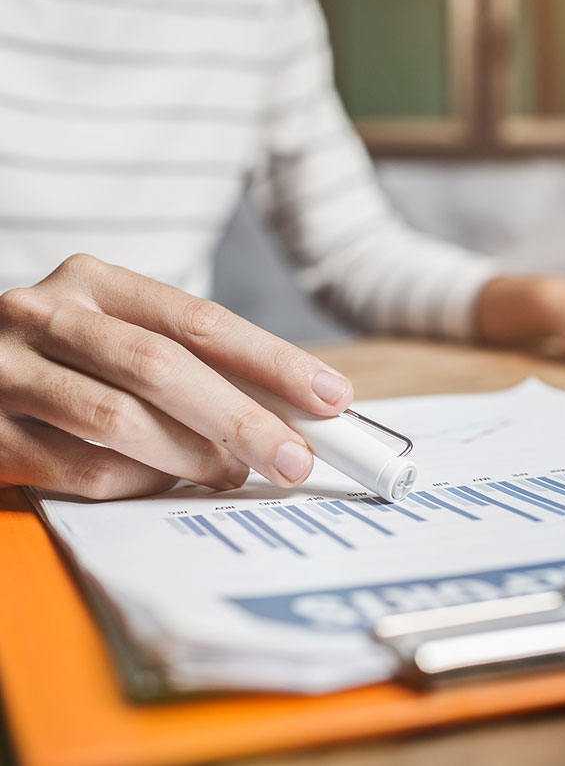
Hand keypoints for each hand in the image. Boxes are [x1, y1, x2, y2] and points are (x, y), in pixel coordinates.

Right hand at [0, 255, 353, 498]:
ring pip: (120, 421)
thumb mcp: (122, 337)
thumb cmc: (67, 360)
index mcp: (95, 282)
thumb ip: (193, 364)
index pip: (201, 320)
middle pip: (164, 368)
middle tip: (295, 458)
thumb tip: (287, 413)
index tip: (330, 397)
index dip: (272, 361)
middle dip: (243, 420)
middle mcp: (45, 316)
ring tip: (230, 472)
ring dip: (192, 458)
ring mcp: (6, 373)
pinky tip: (164, 483)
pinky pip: (81, 470)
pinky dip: (138, 483)